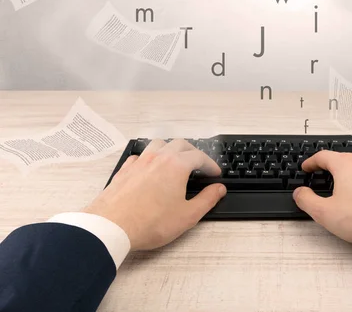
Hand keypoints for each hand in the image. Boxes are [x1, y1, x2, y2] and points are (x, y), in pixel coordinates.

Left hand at [83, 139, 225, 250]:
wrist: (111, 227)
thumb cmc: (149, 222)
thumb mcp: (187, 216)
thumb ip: (207, 200)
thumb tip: (218, 189)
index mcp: (176, 165)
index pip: (199, 157)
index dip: (210, 164)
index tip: (214, 173)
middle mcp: (158, 158)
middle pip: (180, 144)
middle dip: (193, 152)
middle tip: (199, 164)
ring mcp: (139, 162)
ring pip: (158, 144)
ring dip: (170, 149)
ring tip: (175, 160)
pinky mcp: (124, 171)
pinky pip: (140, 155)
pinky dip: (149, 158)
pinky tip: (150, 169)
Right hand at [293, 151, 351, 250]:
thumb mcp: (326, 213)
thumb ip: (307, 201)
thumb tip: (300, 193)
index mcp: (345, 165)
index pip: (323, 156)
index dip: (311, 162)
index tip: (307, 167)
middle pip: (341, 158)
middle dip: (329, 165)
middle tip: (321, 174)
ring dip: (347, 172)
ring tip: (341, 184)